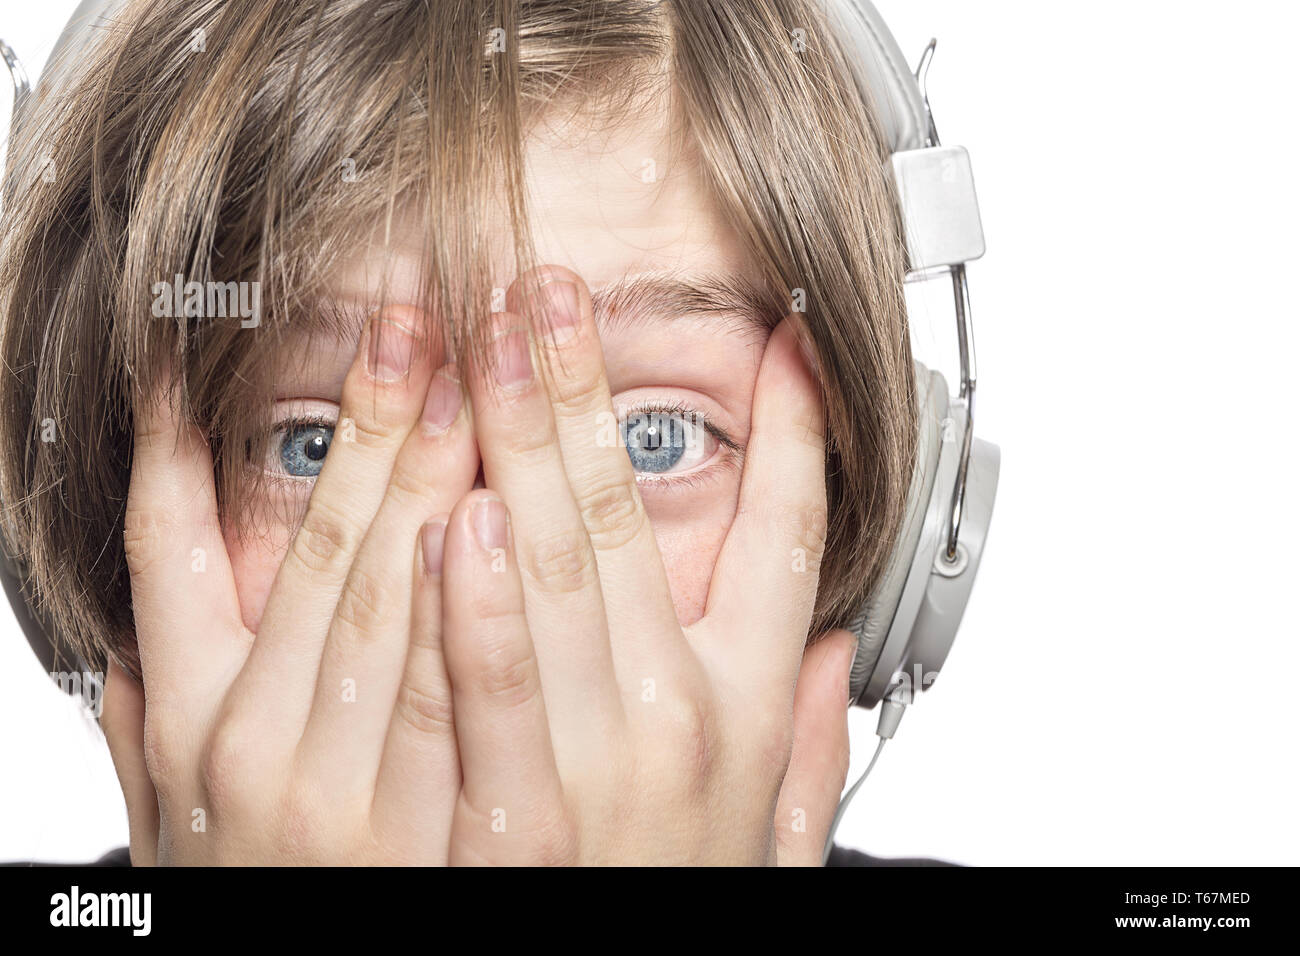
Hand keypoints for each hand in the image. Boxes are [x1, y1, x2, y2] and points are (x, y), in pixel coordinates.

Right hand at [103, 306, 479, 863]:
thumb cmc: (269, 897)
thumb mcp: (177, 819)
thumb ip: (154, 726)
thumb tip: (131, 643)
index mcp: (200, 724)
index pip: (173, 549)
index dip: (180, 438)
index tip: (196, 347)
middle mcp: (265, 748)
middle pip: (318, 544)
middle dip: (366, 415)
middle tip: (407, 306)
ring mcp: (358, 792)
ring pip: (386, 593)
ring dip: (422, 468)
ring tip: (459, 357)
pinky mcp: (466, 836)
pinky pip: (459, 698)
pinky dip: (460, 609)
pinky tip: (472, 522)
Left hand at [428, 267, 847, 863]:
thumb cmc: (678, 908)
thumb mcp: (779, 834)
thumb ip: (812, 738)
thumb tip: (836, 652)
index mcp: (749, 705)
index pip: (789, 535)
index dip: (792, 428)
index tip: (779, 344)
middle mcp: (680, 717)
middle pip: (636, 515)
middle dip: (587, 385)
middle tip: (551, 288)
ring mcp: (594, 763)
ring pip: (555, 563)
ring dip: (517, 440)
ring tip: (491, 339)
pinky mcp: (508, 821)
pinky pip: (486, 675)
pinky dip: (474, 586)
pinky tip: (454, 501)